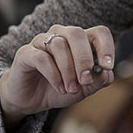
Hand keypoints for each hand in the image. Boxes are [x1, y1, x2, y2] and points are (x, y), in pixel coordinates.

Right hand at [0, 25, 115, 127]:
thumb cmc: (62, 88)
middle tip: (86, 80)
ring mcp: (41, 41)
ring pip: (59, 45)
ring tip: (71, 89)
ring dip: (68, 70)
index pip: (98, 32)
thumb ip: (98, 80)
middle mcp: (61, 35)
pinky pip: (42, 58)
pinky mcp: (25, 53)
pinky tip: (60, 88)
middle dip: (84, 58)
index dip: (106, 46)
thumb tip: (107, 73)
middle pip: (77, 33)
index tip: (107, 66)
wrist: (32, 100)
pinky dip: (54, 75)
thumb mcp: (84, 89)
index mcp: (80, 40)